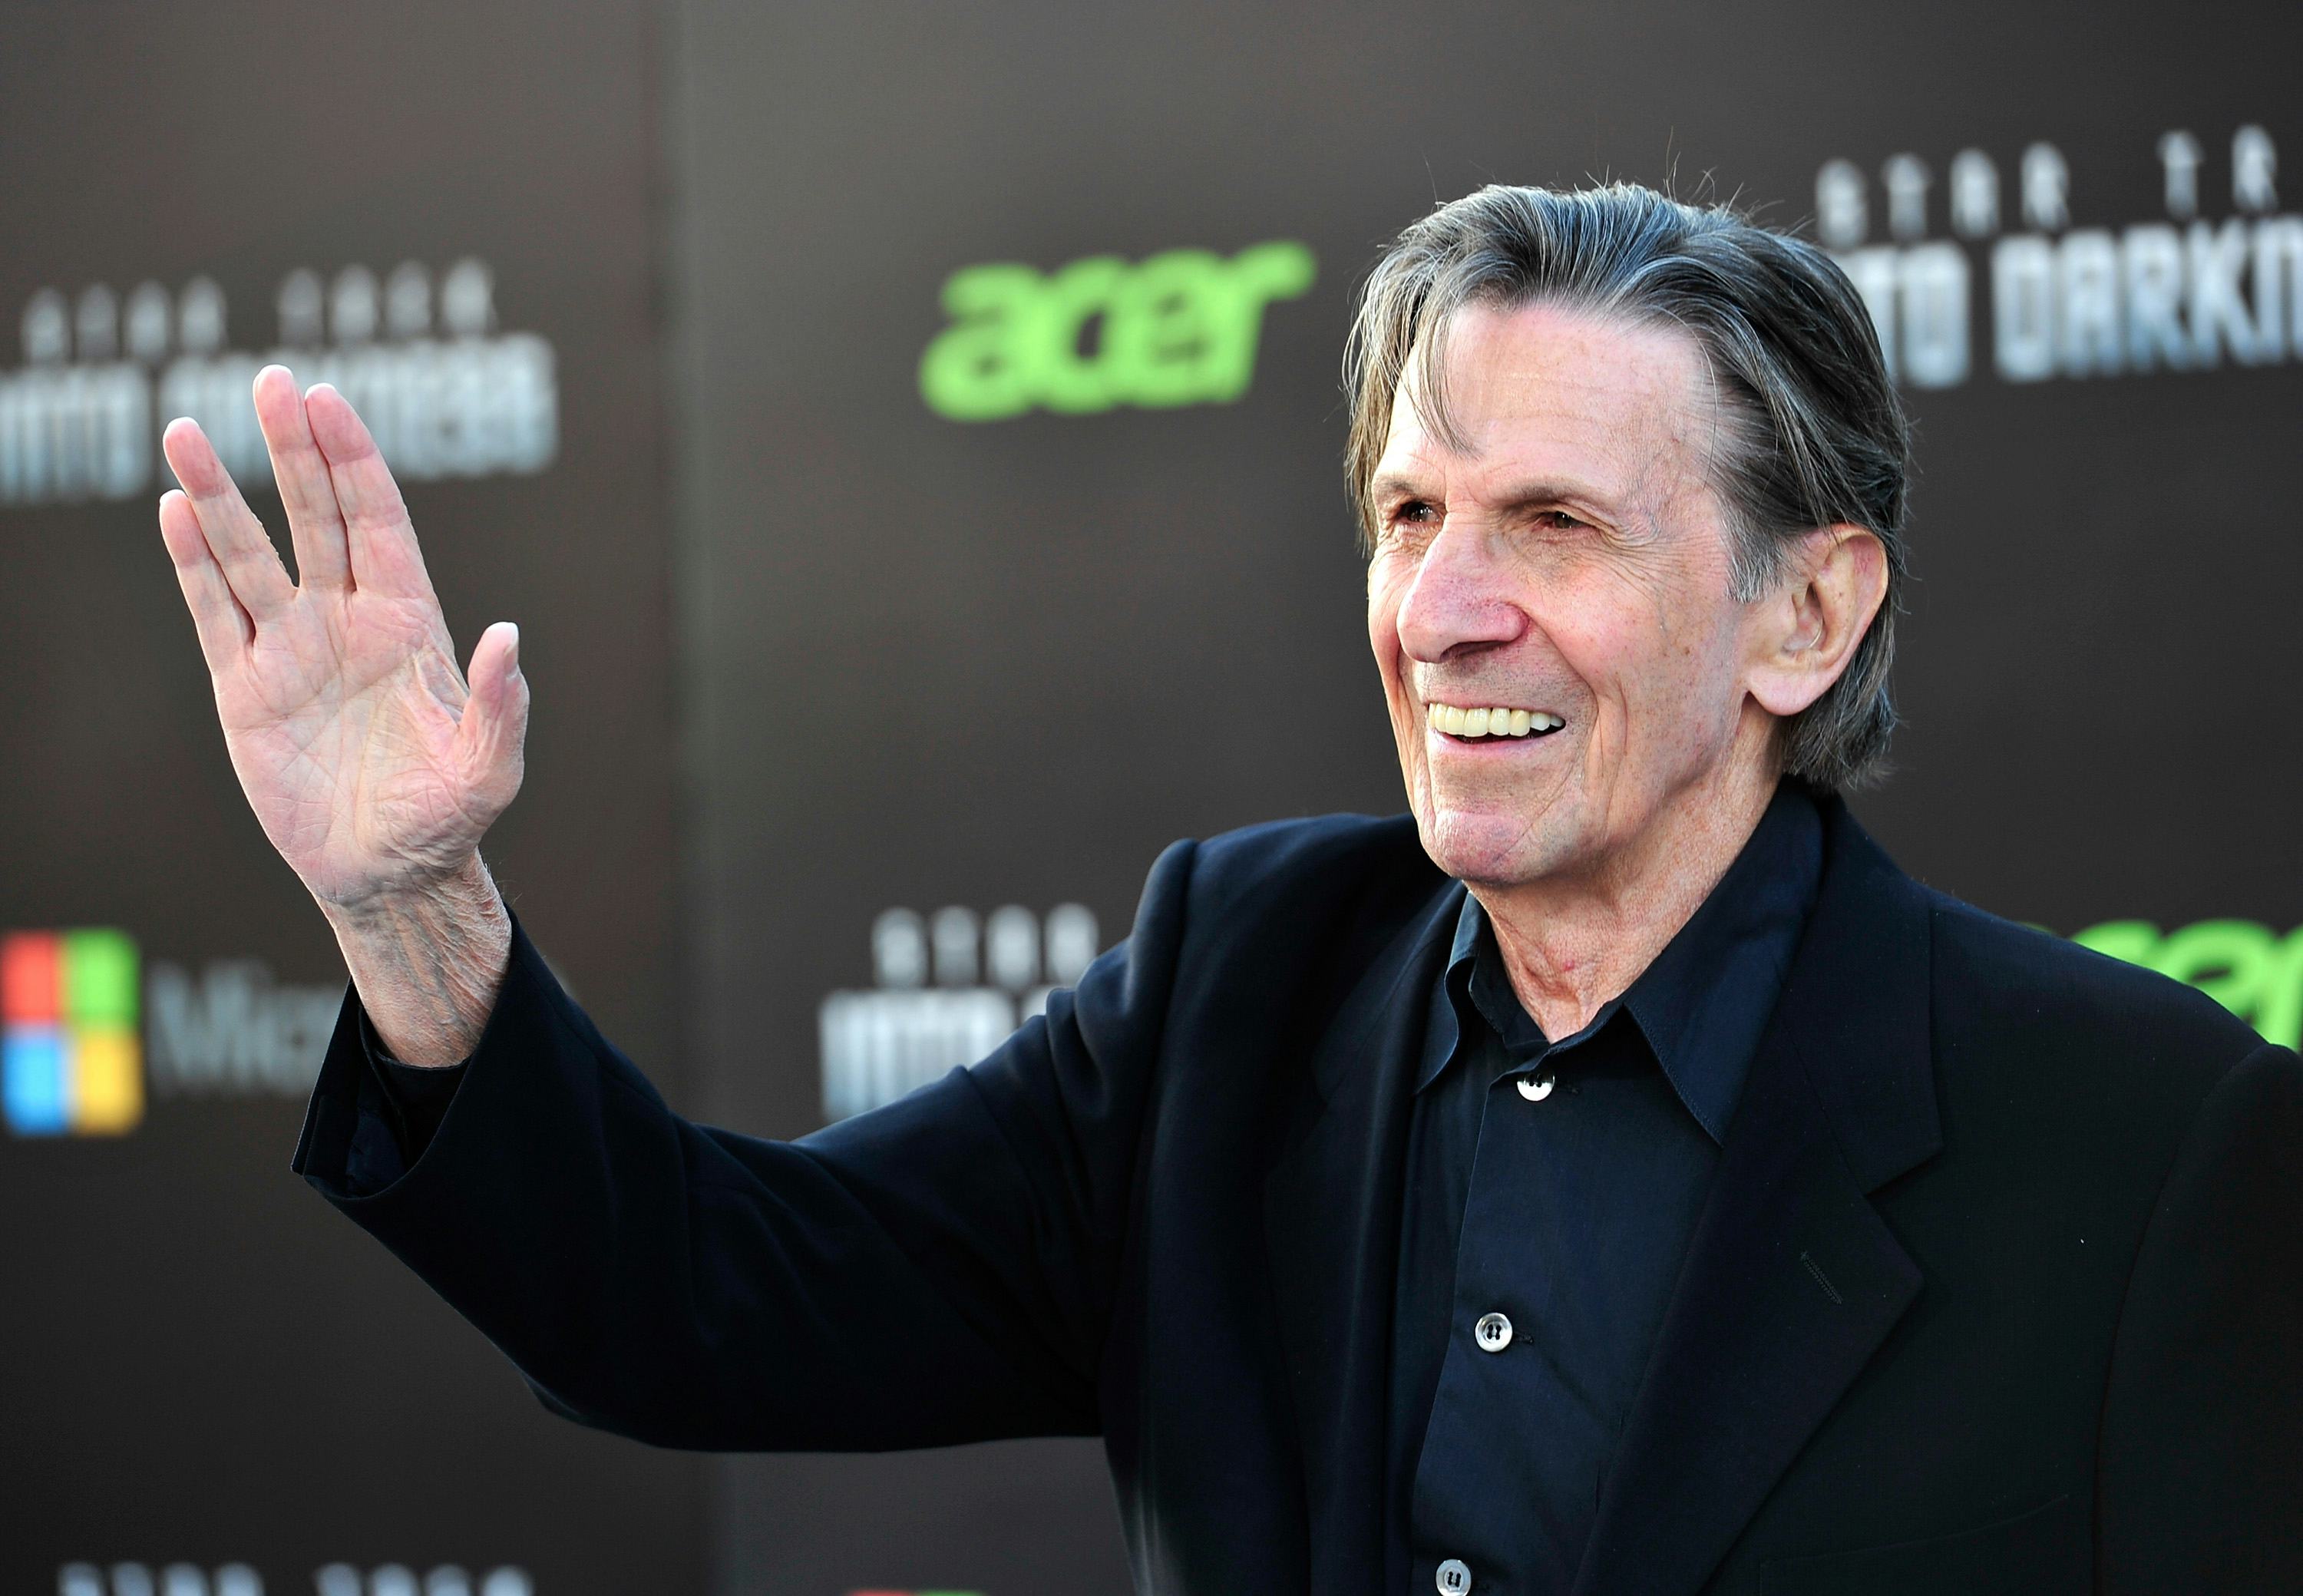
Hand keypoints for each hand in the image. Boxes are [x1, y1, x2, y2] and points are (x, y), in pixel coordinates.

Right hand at [158, 366, 527, 915]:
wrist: (389, 873)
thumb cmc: (449, 819)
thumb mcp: (490, 768)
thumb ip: (503, 704)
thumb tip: (511, 636)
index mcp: (410, 623)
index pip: (378, 522)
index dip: (354, 461)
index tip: (330, 401)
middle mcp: (348, 622)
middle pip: (315, 517)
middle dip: (293, 450)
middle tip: (271, 381)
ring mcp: (293, 650)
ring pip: (251, 556)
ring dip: (220, 496)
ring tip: (184, 432)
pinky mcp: (247, 689)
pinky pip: (215, 613)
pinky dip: (193, 564)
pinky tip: (175, 511)